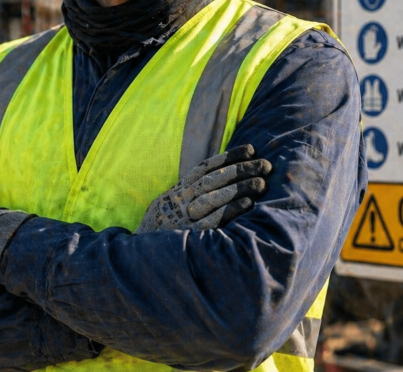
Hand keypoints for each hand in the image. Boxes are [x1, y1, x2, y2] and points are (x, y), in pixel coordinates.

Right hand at [136, 144, 270, 232]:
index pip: (206, 167)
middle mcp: (181, 199)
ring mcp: (184, 216)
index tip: (251, 149)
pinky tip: (248, 203)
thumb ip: (187, 193)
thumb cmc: (160, 229)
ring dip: (239, 187)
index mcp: (178, 190)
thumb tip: (215, 180)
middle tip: (266, 165)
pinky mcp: (189, 235)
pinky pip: (213, 220)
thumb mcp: (168, 205)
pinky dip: (230, 210)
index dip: (229, 157)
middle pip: (214, 179)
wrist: (137, 254)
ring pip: (214, 196)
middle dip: (241, 169)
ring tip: (262, 182)